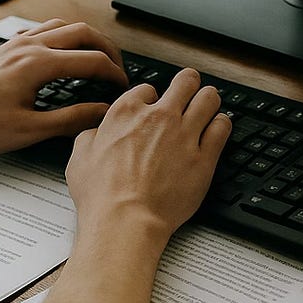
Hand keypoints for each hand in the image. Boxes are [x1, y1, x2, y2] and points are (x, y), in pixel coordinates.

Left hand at [0, 19, 127, 153]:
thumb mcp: (28, 130)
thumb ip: (70, 120)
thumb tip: (101, 112)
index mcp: (38, 65)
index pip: (91, 60)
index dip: (114, 73)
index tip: (121, 86)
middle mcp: (29, 47)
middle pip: (84, 32)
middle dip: (108, 49)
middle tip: (118, 68)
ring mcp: (17, 43)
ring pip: (64, 25)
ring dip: (87, 38)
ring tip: (98, 55)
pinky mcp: (8, 47)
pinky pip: (44, 29)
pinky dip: (64, 35)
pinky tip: (65, 51)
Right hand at [65, 68, 230, 246]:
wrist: (126, 219)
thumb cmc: (102, 194)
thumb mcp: (80, 157)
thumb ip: (91, 136)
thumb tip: (98, 131)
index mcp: (127, 113)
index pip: (147, 89)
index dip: (151, 97)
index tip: (154, 105)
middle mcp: (159, 118)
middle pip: (185, 83)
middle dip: (188, 83)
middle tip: (190, 88)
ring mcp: (184, 135)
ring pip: (208, 99)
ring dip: (209, 98)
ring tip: (209, 102)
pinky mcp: (205, 156)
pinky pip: (222, 128)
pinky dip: (222, 123)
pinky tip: (219, 126)